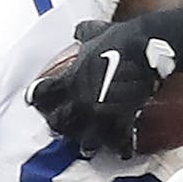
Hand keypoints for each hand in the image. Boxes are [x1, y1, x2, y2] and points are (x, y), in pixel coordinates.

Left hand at [27, 19, 174, 158]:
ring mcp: (101, 115)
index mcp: (70, 79)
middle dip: (60, 127)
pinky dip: (121, 148)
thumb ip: (85, 34)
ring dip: (88, 145)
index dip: (37, 98)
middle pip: (58, 124)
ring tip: (90, 146)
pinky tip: (123, 150)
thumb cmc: (121, 38)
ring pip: (86, 143)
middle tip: (63, 127)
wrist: (147, 48)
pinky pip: (120, 144)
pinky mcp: (124, 122)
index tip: (35, 101)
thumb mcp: (97, 31)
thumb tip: (78, 30)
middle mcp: (81, 101)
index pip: (42, 94)